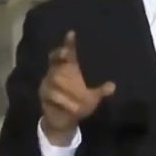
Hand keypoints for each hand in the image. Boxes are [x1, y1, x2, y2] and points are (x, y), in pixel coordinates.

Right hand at [38, 30, 115, 144]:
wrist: (63, 122)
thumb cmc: (78, 105)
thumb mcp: (92, 99)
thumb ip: (100, 92)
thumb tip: (112, 86)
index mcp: (69, 70)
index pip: (67, 54)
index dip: (68, 44)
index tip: (72, 33)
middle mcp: (56, 72)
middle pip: (55, 60)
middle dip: (61, 57)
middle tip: (67, 54)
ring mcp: (48, 82)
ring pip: (56, 79)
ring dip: (69, 92)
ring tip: (80, 103)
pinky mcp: (43, 94)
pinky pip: (52, 94)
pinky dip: (64, 101)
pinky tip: (72, 108)